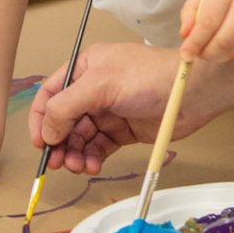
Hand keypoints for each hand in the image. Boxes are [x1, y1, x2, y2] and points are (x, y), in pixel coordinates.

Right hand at [28, 41, 233, 174]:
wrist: (193, 93)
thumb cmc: (152, 76)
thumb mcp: (102, 84)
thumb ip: (67, 106)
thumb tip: (46, 132)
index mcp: (85, 67)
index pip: (51, 93)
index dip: (41, 118)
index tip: (40, 142)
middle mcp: (93, 88)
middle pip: (63, 120)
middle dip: (59, 142)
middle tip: (58, 162)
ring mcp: (108, 110)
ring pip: (79, 137)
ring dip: (75, 153)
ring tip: (79, 165)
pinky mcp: (122, 130)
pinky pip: (98, 147)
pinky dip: (92, 158)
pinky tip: (93, 165)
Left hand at [179, 0, 233, 61]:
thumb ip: (192, 7)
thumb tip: (184, 35)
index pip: (209, 21)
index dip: (195, 41)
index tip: (184, 53)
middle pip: (224, 39)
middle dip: (205, 53)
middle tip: (194, 54)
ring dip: (217, 55)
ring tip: (206, 49)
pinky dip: (230, 52)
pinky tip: (223, 44)